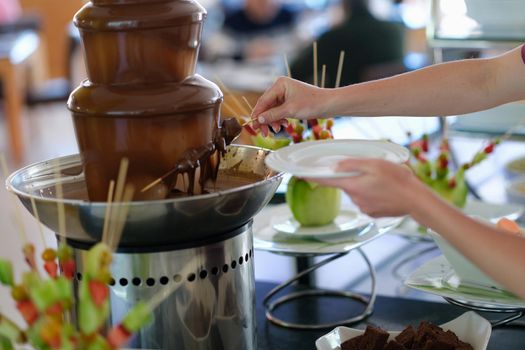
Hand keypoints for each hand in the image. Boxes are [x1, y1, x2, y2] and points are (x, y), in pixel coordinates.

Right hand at [251, 77, 328, 135]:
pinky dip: (279, 119)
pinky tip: (283, 125)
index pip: (263, 101)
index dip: (257, 114)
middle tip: (264, 132)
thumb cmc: (312, 103)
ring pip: (272, 110)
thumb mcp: (290, 110)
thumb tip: (258, 120)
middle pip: (266, 106)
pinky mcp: (290, 101)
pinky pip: (279, 111)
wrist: (329, 104)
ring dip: (273, 120)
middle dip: (265, 119)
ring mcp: (285, 94)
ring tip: (277, 130)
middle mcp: (281, 87)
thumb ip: (273, 115)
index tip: (254, 126)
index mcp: (279, 84)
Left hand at [306, 158, 425, 217]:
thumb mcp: (375, 164)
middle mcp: (355, 198)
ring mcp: (364, 207)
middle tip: (373, 172)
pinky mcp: (372, 213)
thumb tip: (335, 166)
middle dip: (354, 177)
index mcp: (353, 185)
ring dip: (365, 185)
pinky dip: (372, 194)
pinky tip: (385, 191)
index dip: (312, 177)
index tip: (301, 175)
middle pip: (346, 184)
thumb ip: (353, 164)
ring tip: (384, 182)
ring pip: (357, 191)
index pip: (326, 181)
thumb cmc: (398, 180)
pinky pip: (366, 200)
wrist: (416, 200)